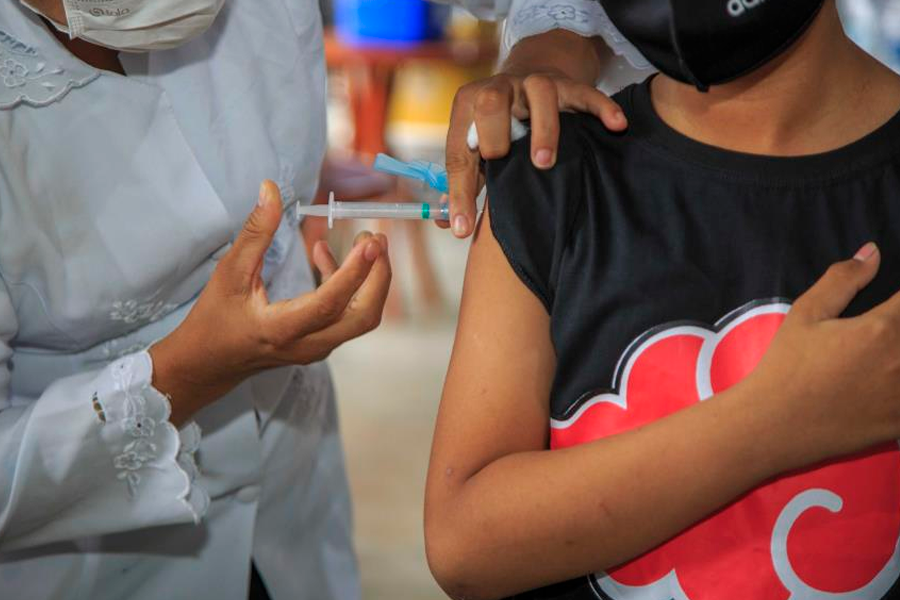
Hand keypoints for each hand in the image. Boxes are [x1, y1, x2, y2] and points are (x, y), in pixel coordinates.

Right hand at [150, 180, 391, 424]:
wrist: (208, 364)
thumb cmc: (215, 319)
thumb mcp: (229, 273)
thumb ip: (255, 232)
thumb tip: (271, 190)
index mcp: (281, 329)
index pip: (329, 303)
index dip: (354, 272)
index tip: (370, 243)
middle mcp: (306, 345)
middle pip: (362, 317)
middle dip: (378, 277)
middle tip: (376, 239)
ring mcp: (317, 348)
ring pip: (359, 317)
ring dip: (369, 280)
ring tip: (364, 241)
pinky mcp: (319, 343)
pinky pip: (346, 315)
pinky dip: (347, 286)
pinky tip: (326, 255)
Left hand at [442, 30, 626, 237]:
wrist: (529, 75)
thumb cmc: (498, 124)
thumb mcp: (476, 148)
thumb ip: (463, 183)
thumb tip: (445, 224)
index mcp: (468, 108)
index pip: (459, 150)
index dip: (459, 192)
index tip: (461, 228)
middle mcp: (498, 90)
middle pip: (488, 101)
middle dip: (492, 134)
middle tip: (500, 162)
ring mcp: (533, 84)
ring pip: (539, 93)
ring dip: (543, 128)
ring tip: (545, 162)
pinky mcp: (568, 85)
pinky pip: (586, 93)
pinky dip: (601, 108)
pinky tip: (616, 125)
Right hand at [745, 243, 899, 471]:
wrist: (777, 424)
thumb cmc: (787, 366)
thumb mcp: (806, 314)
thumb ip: (842, 279)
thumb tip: (873, 252)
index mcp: (883, 328)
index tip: (893, 305)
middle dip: (899, 326)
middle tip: (887, 330)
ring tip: (887, 353)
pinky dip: (899, 385)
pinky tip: (888, 381)